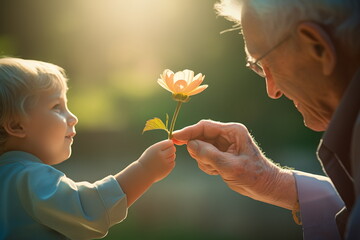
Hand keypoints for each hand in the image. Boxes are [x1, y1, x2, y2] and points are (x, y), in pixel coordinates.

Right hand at [138, 139, 175, 182]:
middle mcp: (161, 156)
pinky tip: (163, 163)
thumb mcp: (151, 149)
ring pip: (173, 156)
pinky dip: (170, 162)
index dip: (169, 143)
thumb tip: (172, 142)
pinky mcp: (168, 169)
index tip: (167, 145)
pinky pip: (173, 162)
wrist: (144, 172)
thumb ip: (161, 145)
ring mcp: (165, 163)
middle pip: (173, 149)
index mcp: (156, 149)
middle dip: (171, 149)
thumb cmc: (148, 159)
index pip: (169, 143)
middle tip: (167, 151)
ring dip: (170, 156)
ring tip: (163, 158)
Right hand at [172, 120, 295, 209]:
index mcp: (232, 131)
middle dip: (198, 150)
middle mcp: (227, 136)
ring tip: (216, 169)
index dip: (188, 131)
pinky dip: (206, 165)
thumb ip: (209, 155)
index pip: (204, 127)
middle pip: (201, 137)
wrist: (264, 186)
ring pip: (200, 148)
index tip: (174, 137)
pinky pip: (204, 156)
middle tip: (206, 162)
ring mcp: (223, 145)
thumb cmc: (253, 175)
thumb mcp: (230, 166)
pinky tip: (217, 172)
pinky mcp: (221, 155)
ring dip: (203, 160)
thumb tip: (190, 145)